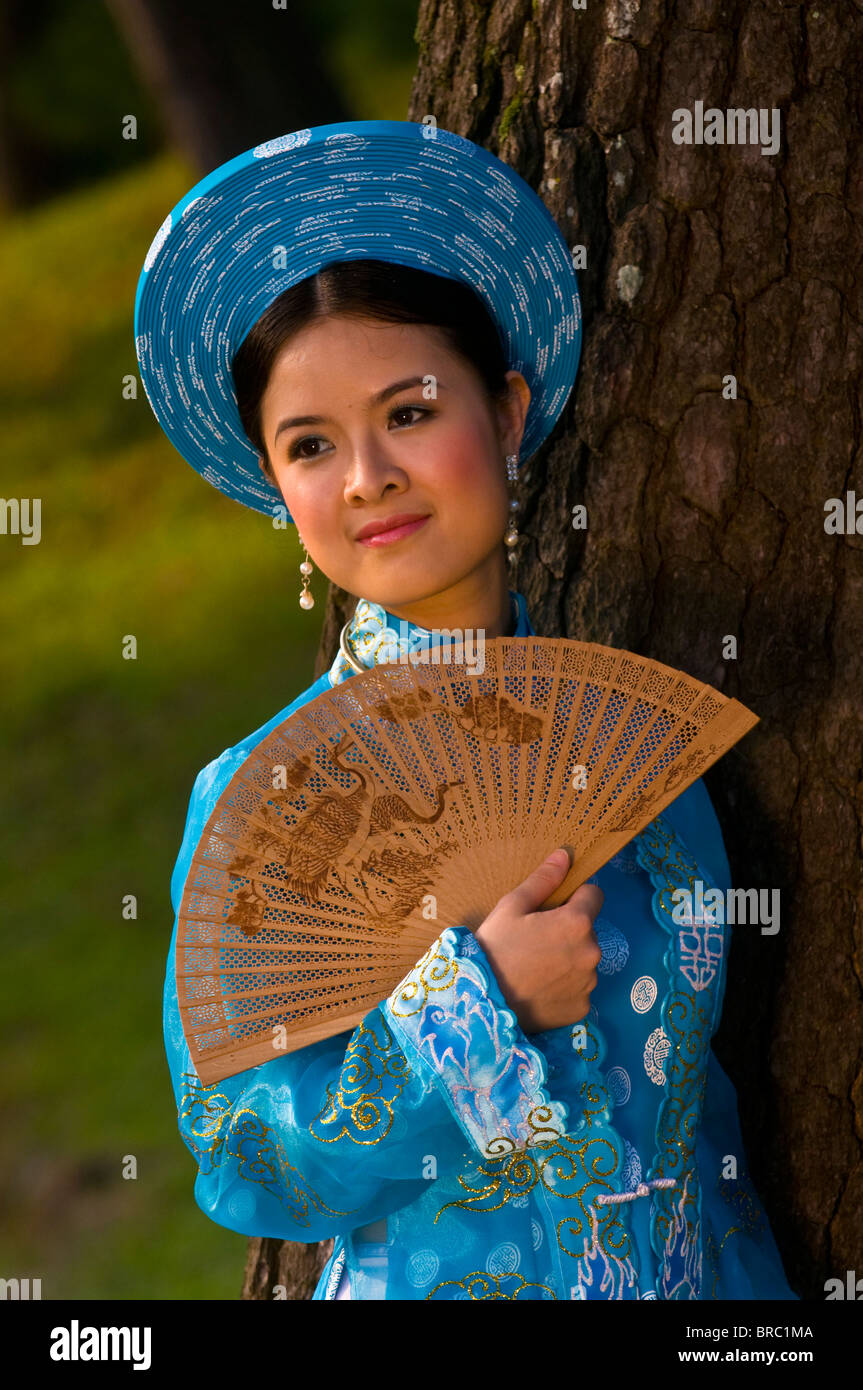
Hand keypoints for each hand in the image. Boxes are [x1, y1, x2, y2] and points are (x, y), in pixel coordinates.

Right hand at [473, 848, 603, 1033]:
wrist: (483, 1003)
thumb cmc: (495, 948)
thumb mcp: (511, 907)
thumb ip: (543, 880)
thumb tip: (565, 855)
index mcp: (577, 922)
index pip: (594, 895)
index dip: (575, 897)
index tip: (554, 908)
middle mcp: (591, 952)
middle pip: (587, 931)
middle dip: (569, 931)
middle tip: (536, 941)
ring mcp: (589, 983)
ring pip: (583, 960)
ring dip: (569, 959)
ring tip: (536, 967)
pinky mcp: (582, 1008)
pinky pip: (578, 989)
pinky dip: (564, 987)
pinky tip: (540, 988)